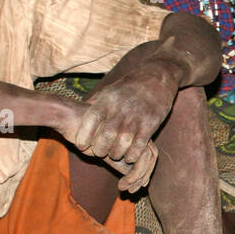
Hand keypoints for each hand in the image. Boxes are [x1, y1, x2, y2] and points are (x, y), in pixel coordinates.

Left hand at [61, 59, 180, 190]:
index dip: (83, 135)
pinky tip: (129, 156)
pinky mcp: (151, 123)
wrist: (156, 78)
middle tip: (99, 152)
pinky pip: (139, 145)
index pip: (91, 120)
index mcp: (107, 100)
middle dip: (100, 149)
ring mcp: (137, 117)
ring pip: (122, 143)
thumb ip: (94, 104)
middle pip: (106, 136)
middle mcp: (121, 109)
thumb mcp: (108, 90)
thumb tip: (78, 114)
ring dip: (116, 154)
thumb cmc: (128, 88)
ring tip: (114, 155)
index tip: (81, 146)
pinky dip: (132, 154)